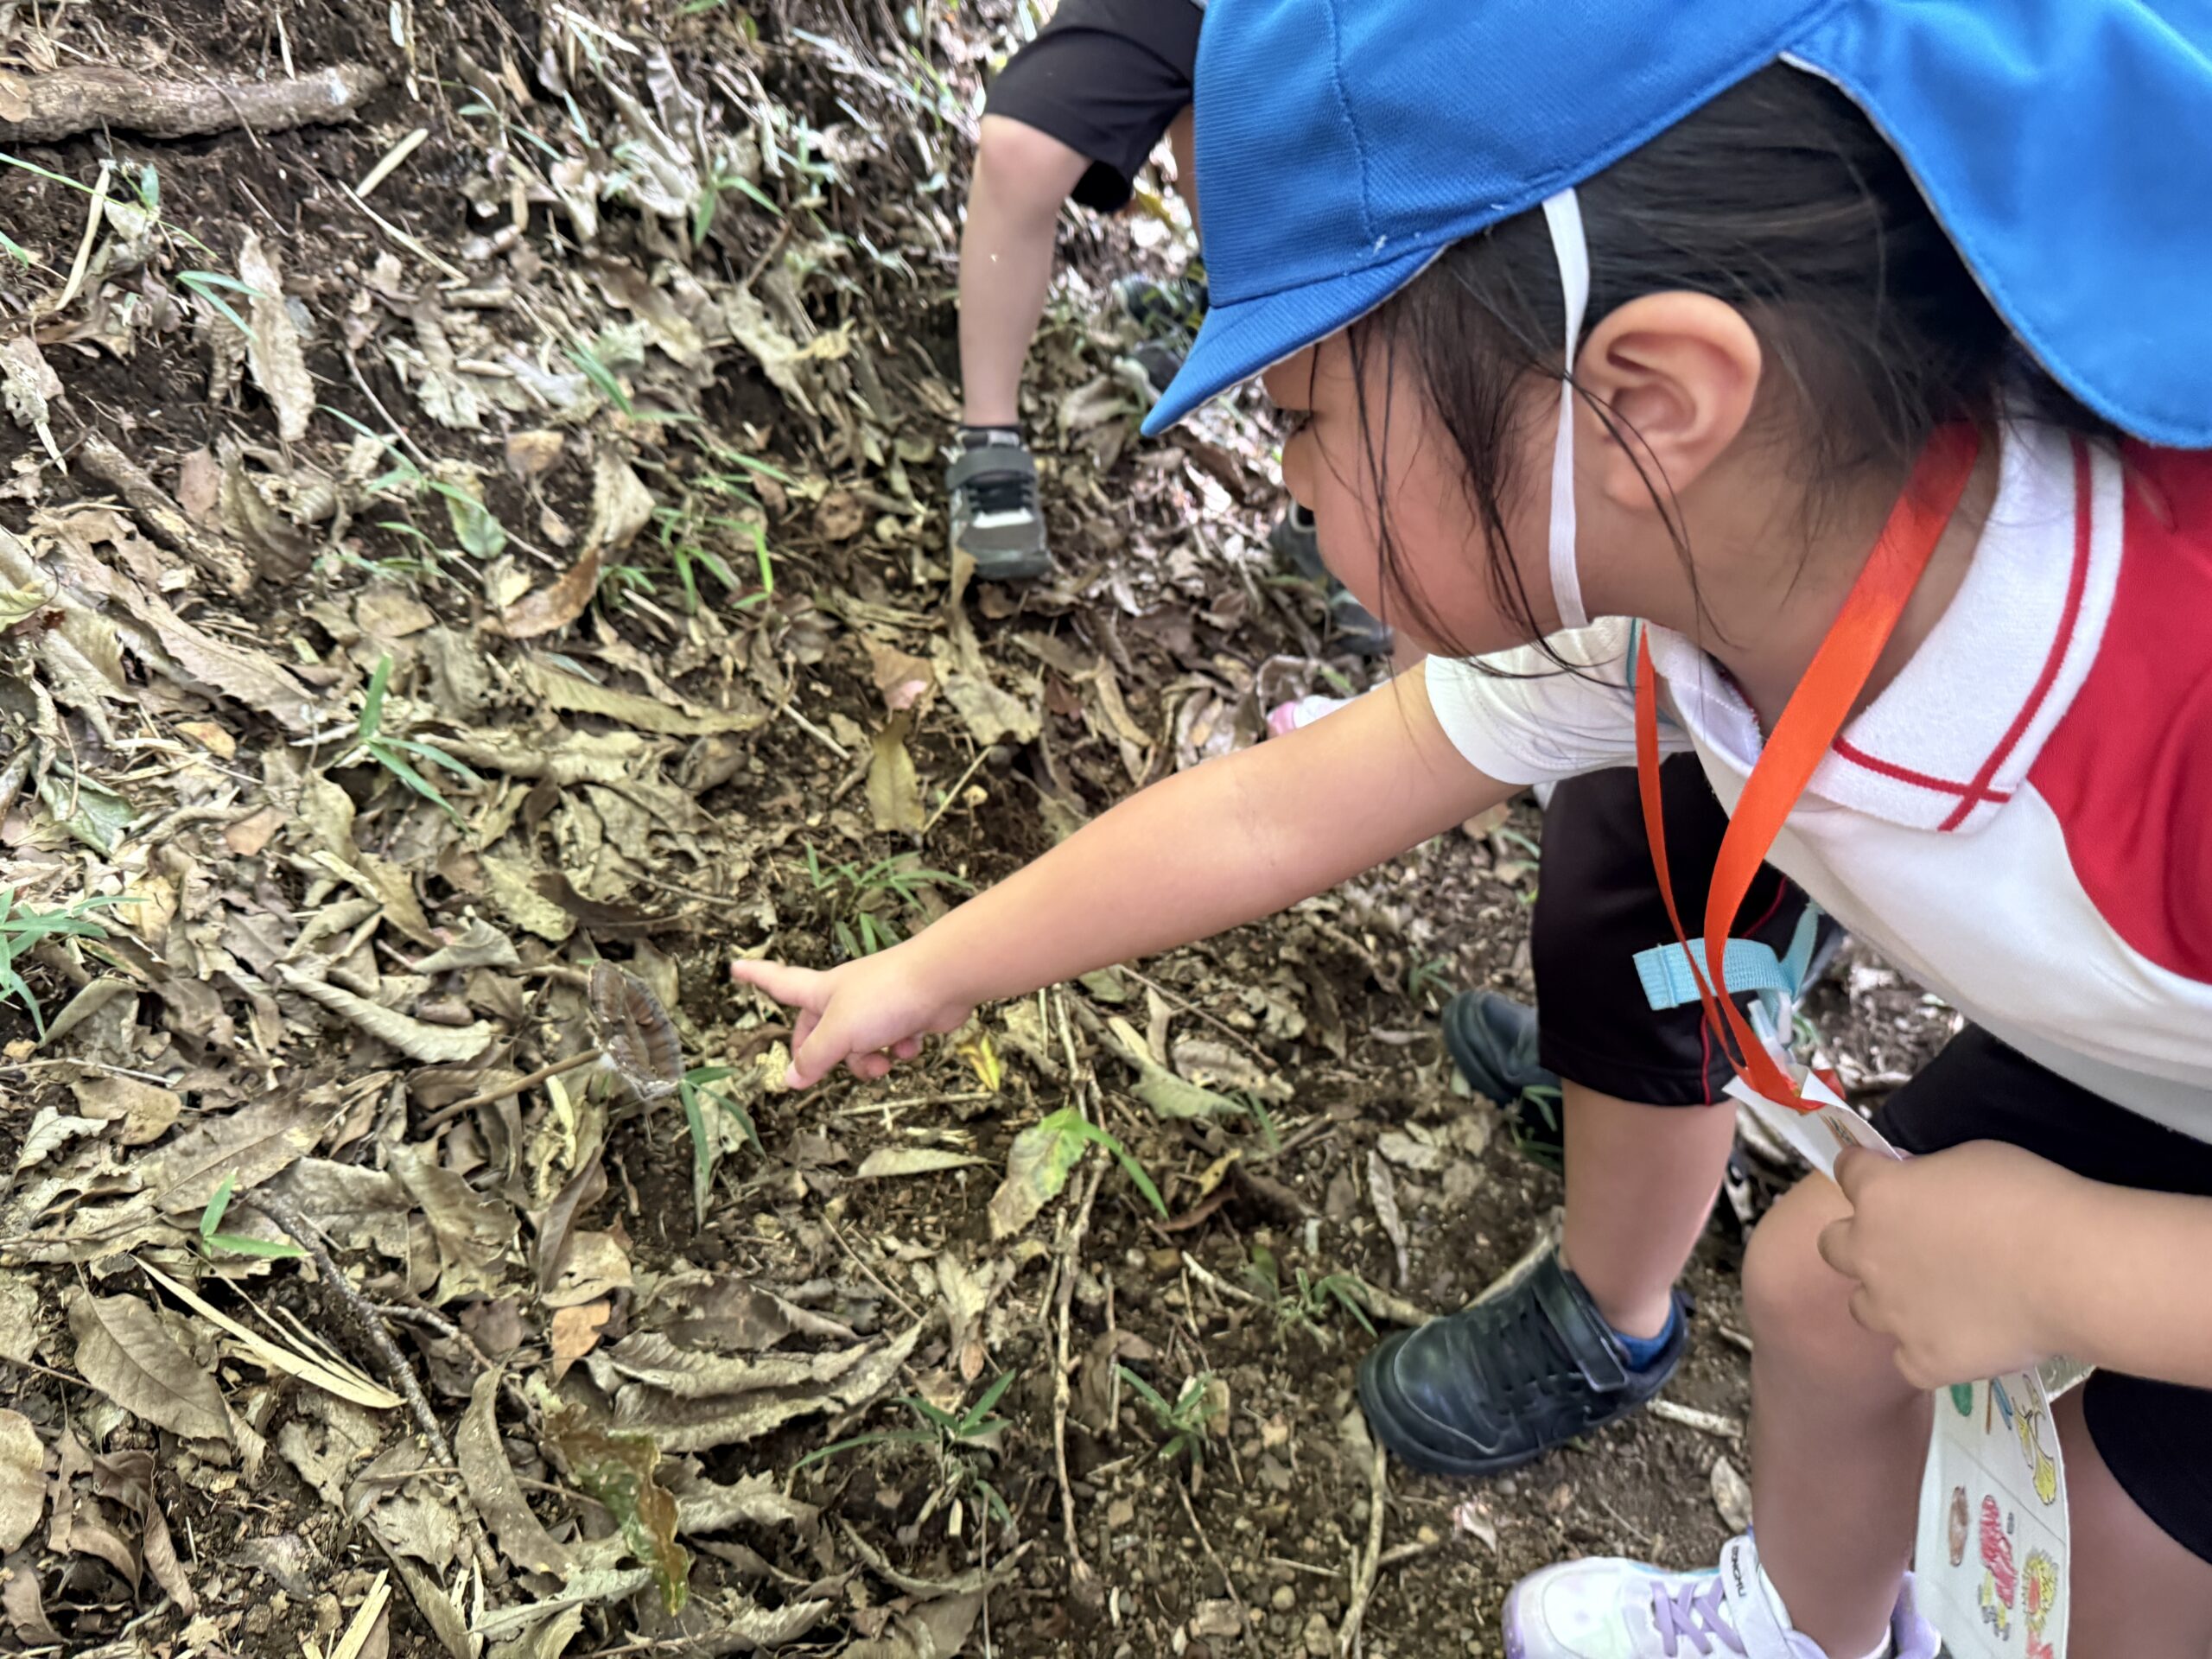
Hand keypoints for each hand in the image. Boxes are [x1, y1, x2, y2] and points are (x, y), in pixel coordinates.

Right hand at [729, 946, 974, 1088]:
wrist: (943, 981)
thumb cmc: (886, 997)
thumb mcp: (838, 1033)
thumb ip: (814, 1058)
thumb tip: (790, 1079)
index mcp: (821, 993)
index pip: (779, 983)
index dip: (757, 976)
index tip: (736, 965)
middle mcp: (847, 997)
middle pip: (821, 1032)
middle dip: (829, 1057)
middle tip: (835, 1066)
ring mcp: (877, 1006)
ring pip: (860, 1046)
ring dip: (869, 1062)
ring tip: (883, 1061)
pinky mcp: (906, 1014)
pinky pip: (892, 1043)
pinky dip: (899, 1050)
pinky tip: (911, 1045)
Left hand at [1818, 1141, 2088, 1388]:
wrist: (2070, 1270)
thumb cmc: (2031, 1200)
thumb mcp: (1971, 1159)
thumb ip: (1928, 1177)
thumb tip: (1921, 1189)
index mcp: (1879, 1195)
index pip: (1849, 1171)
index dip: (1869, 1172)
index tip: (1886, 1174)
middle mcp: (1869, 1253)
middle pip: (1832, 1245)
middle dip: (1860, 1242)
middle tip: (1903, 1245)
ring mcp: (1892, 1312)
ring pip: (1864, 1307)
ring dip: (1890, 1300)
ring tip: (1939, 1300)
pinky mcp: (1923, 1360)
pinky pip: (1909, 1360)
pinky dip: (1929, 1352)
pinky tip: (1964, 1342)